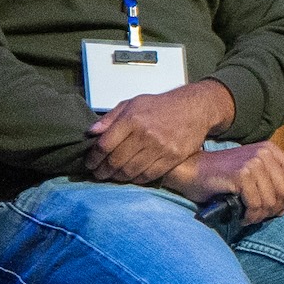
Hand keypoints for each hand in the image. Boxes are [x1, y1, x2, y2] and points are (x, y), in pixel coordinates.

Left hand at [87, 79, 232, 182]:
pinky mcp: (173, 158)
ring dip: (117, 177)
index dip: (93, 158)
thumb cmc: (160, 106)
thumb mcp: (132, 104)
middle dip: (103, 171)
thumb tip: (91, 133)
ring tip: (112, 177)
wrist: (194, 108)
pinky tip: (130, 177)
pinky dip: (136, 179)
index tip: (90, 163)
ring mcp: (160, 147)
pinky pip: (149, 176)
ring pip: (131, 171)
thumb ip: (110, 118)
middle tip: (98, 174)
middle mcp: (145, 134)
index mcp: (132, 119)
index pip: (104, 145)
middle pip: (115, 161)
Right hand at [177, 138, 283, 220]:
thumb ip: (270, 187)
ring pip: (271, 201)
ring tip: (249, 216)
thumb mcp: (251, 174)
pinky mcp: (241, 174)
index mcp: (270, 150)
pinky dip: (250, 216)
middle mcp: (264, 153)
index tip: (276, 206)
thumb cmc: (220, 176)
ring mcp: (253, 162)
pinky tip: (242, 216)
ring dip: (261, 215)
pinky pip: (256, 205)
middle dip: (274, 209)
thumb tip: (283, 209)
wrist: (191, 170)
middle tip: (259, 215)